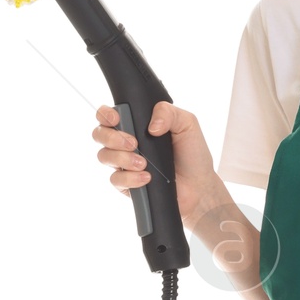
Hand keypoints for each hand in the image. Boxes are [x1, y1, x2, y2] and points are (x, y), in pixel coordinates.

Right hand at [93, 101, 214, 225]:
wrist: (200, 187)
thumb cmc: (193, 155)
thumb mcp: (187, 124)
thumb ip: (168, 112)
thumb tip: (151, 125)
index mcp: (137, 124)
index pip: (109, 114)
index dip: (105, 114)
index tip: (116, 118)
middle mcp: (126, 142)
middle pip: (99, 134)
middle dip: (112, 137)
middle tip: (133, 143)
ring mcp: (124, 164)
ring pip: (104, 156)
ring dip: (122, 158)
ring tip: (144, 163)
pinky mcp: (127, 184)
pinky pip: (115, 179)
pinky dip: (130, 178)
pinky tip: (147, 178)